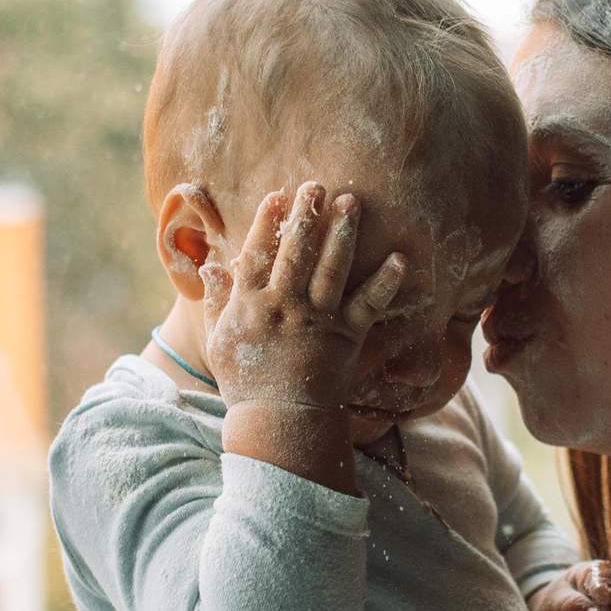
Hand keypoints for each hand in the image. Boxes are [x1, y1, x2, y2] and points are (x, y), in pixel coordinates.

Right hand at [204, 181, 405, 492]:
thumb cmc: (247, 384)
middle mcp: (284, 308)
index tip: (278, 196)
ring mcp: (317, 321)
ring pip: (331, 268)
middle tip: (317, 186)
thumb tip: (210, 265)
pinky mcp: (347, 338)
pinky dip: (385, 282)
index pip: (257, 255)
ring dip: (342, 233)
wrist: (280, 424)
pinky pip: (369, 305)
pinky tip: (400, 258)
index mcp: (251, 306)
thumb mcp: (221, 340)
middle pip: (296, 252)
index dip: (268, 224)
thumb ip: (219, 300)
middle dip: (307, 215)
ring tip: (352, 202)